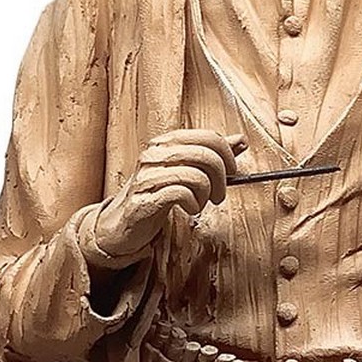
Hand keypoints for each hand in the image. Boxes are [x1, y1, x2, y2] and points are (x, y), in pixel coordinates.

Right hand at [88, 128, 243, 262]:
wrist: (122, 225)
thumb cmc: (154, 196)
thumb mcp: (184, 171)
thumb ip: (211, 155)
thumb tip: (239, 141)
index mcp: (166, 142)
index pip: (207, 136)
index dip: (227, 155)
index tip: (232, 172)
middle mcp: (155, 154)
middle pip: (206, 154)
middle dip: (222, 178)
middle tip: (219, 194)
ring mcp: (147, 176)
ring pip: (196, 175)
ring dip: (206, 194)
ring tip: (201, 203)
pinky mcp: (144, 200)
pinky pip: (181, 194)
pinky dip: (193, 204)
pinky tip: (189, 209)